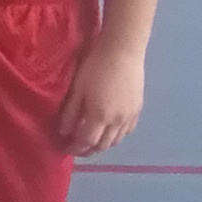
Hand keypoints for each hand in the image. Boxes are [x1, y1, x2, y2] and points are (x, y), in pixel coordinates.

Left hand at [57, 37, 145, 156]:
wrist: (123, 51)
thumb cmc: (96, 66)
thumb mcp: (78, 88)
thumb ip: (71, 112)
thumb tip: (63, 131)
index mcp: (100, 116)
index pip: (86, 142)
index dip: (75, 149)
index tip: (66, 148)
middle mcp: (117, 121)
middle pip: (102, 145)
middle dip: (88, 150)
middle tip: (77, 148)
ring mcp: (129, 117)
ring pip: (116, 141)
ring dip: (102, 145)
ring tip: (91, 142)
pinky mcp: (137, 110)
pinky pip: (127, 132)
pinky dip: (116, 137)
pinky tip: (109, 132)